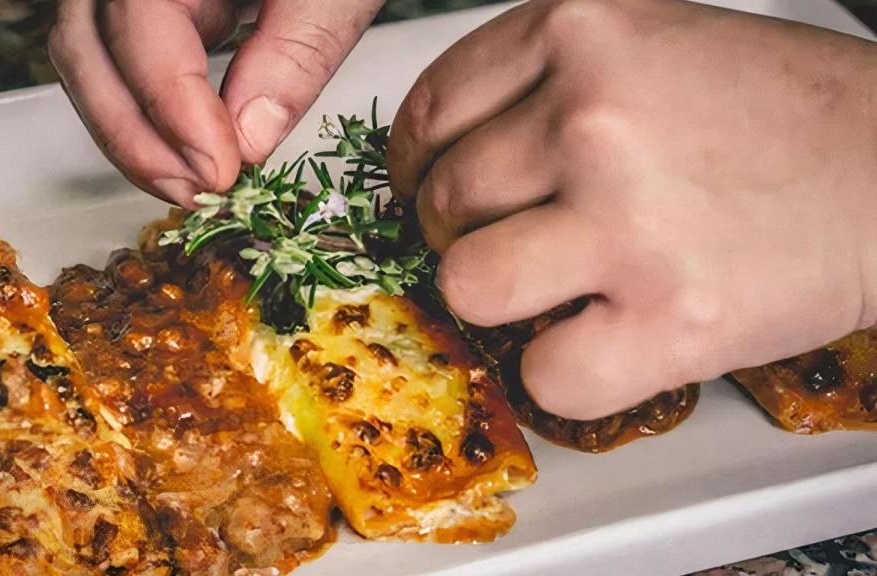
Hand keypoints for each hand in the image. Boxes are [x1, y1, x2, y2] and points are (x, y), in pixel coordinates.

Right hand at [49, 0, 382, 206]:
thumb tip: (249, 141)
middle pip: (85, 47)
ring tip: (196, 185)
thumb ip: (296, 52)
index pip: (137, 21)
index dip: (171, 105)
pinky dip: (146, 113)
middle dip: (135, 137)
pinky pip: (116, 59)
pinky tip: (192, 149)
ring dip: (133, 135)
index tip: (220, 170)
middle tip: (200, 194)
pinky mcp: (145, 4)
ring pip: (88, 59)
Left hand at [388, 0, 876, 419]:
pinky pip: (545, 374)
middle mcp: (591, 117)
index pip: (433, 111)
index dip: (413, 165)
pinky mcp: (668, 317)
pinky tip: (606, 340)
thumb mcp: (651, 45)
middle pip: (445, 203)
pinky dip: (563, 373)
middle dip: (460, 236)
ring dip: (500, 302)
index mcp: (583, 31)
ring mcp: (625, 218)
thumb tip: (451, 158)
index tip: (419, 189)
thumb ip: (547, 86)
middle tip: (510, 243)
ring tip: (557, 290)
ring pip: (470, 286)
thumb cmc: (783, 113)